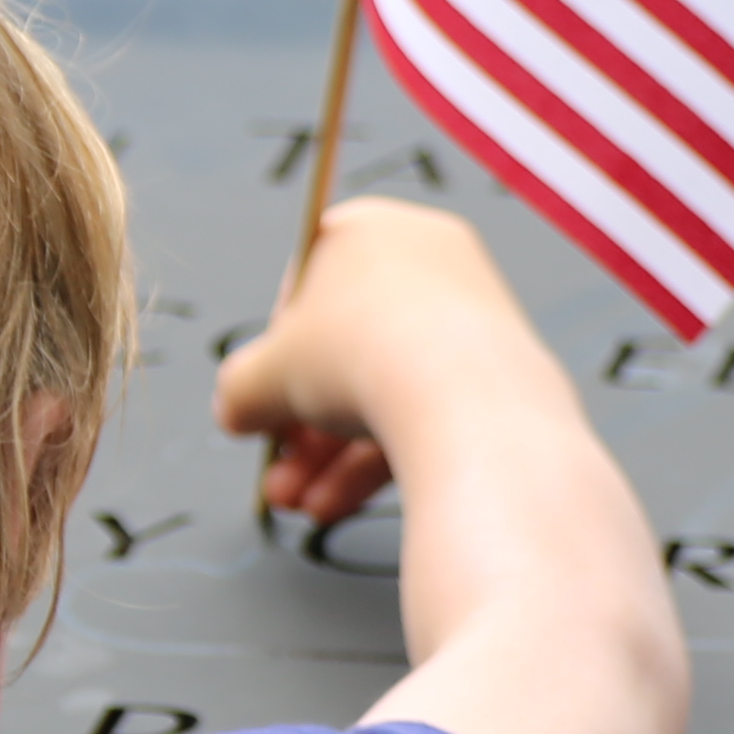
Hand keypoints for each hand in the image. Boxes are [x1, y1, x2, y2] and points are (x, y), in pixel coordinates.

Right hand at [215, 199, 513, 527]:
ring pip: (383, 391)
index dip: (276, 354)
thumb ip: (239, 389)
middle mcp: (428, 262)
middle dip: (301, 424)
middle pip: (345, 351)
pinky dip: (379, 459)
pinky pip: (426, 413)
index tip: (261, 401)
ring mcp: (470, 318)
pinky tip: (339, 503)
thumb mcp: (264, 375)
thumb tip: (234, 409)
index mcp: (371, 229)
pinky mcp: (499, 373)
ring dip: (329, 457)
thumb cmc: (360, 357)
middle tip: (278, 468)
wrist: (465, 398)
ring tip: (299, 504)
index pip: (306, 291)